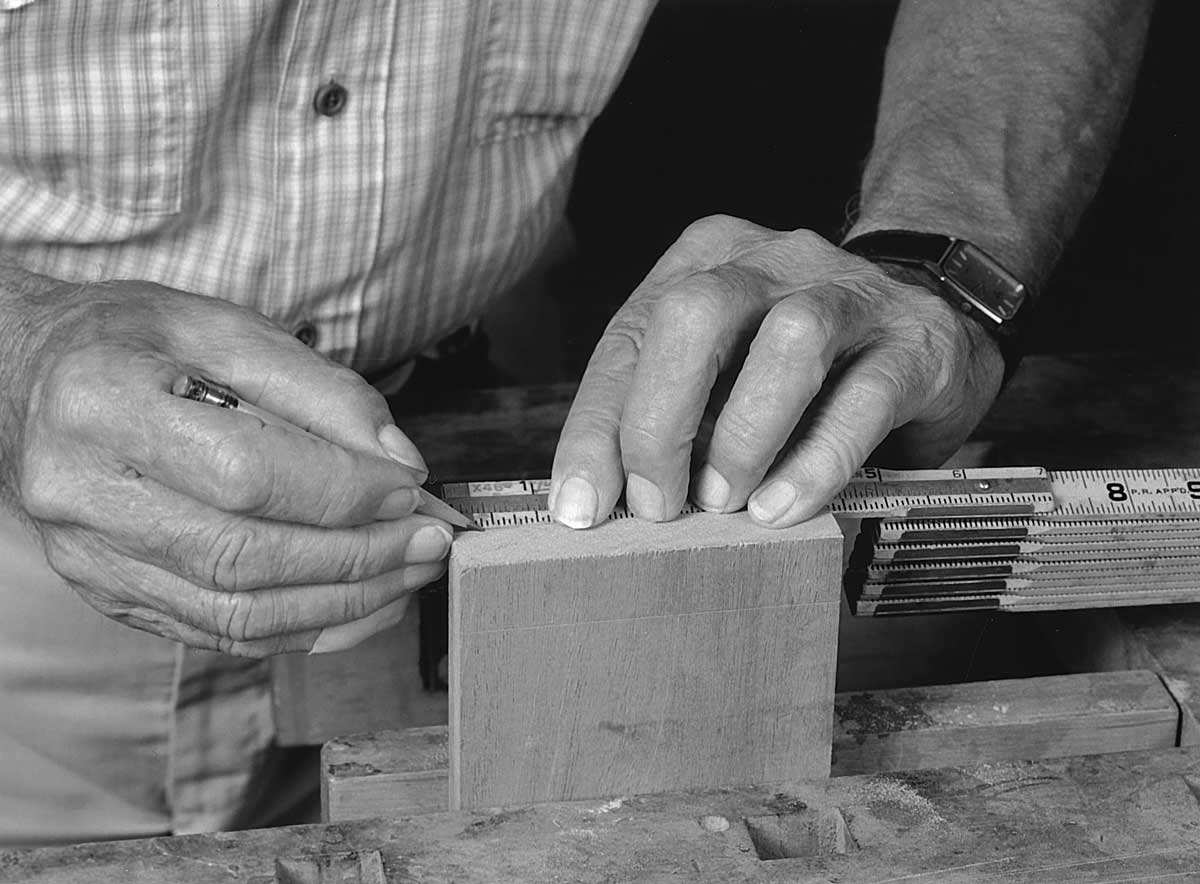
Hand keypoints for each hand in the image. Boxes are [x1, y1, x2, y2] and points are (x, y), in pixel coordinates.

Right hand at [4, 278, 450, 655]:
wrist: (30, 380)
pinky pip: (222, 634)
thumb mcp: (224, 327)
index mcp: (102, 403)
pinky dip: (306, 630)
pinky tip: (365, 607)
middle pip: (247, 555)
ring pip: (239, 612)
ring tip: (413, 575)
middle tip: (433, 541)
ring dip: (346, 603)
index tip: (413, 488)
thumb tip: (400, 461)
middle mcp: (83, 493)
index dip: (345, 490)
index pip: (247, 471)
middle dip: (361, 556)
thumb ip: (321, 390)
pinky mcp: (112, 596)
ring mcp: (91, 559)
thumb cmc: (133, 342)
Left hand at [550, 216, 1004, 527]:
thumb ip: (665, 416)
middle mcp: (772, 260)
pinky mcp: (914, 342)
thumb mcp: (721, 373)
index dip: (597, 428)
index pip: (629, 338)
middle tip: (659, 506)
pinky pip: (863, 398)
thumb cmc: (801, 367)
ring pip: (788, 342)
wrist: (932, 326)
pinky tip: (783, 507)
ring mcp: (850, 291)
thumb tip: (595, 502)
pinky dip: (815, 461)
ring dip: (742, 438)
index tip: (581, 506)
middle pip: (694, 316)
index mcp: (704, 260)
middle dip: (659, 422)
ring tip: (725, 506)